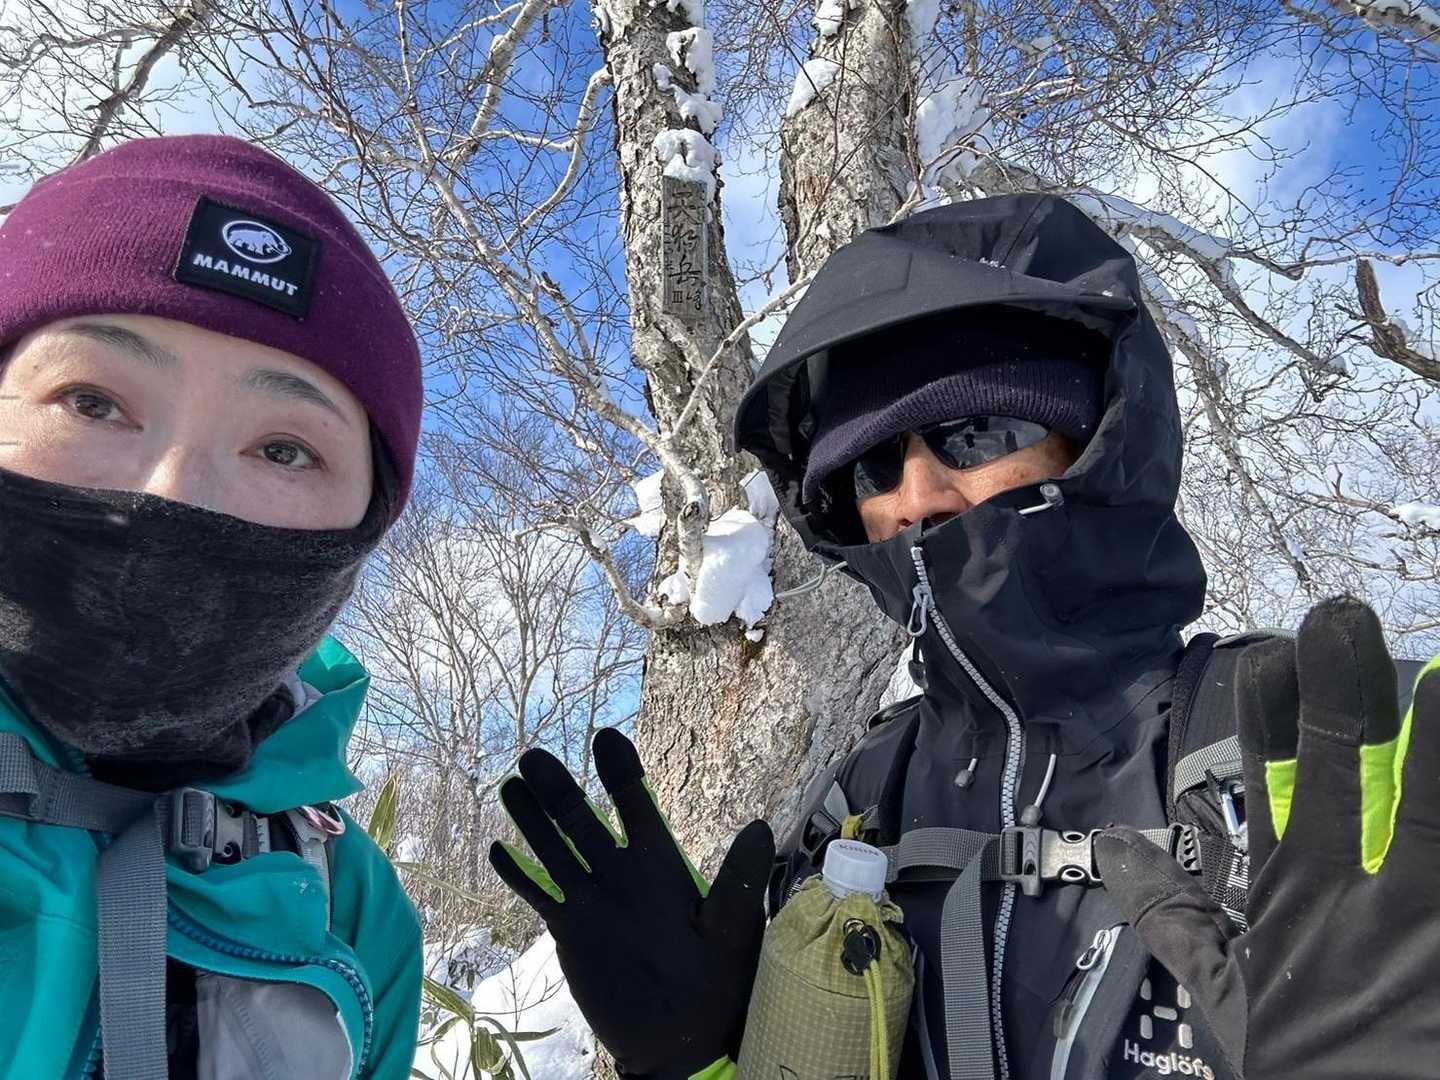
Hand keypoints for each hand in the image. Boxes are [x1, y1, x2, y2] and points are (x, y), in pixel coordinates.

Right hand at [489, 728, 773, 1078]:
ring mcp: (593, 901)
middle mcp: (622, 875)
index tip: (606, 738)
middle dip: (559, 789)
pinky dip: (519, 875)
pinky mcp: (571, 932)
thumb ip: (738, 880)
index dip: (621, 773)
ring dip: (533, 820)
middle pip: (582, 822)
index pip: (637, 807)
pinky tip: (498, 851)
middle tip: (534, 756)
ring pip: (556, 850)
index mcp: (661, 867)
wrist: (682, 1041)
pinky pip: (541, 895)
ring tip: (511, 785)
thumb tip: (760, 826)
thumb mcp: (733, 929)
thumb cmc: (718, 984)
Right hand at [1095, 597, 1439, 1078]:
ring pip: (1430, 813)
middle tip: (1338, 622)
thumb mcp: (1234, 999)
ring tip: (1439, 676)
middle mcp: (1360, 900)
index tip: (1269, 656)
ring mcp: (1425, 923)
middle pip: (1345, 775)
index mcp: (1296, 899)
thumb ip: (1176, 917)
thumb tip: (1114, 844)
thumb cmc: (1316, 1062)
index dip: (1270, 714)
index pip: (1274, 782)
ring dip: (1432, 740)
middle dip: (1340, 691)